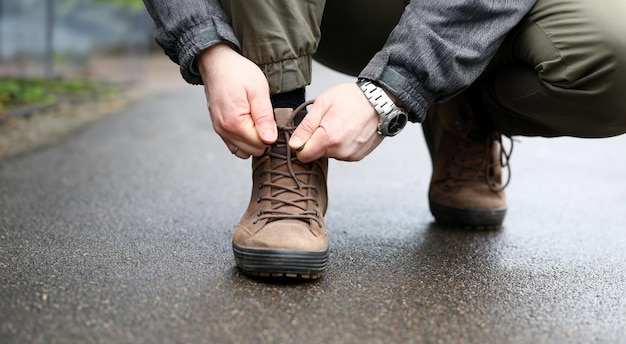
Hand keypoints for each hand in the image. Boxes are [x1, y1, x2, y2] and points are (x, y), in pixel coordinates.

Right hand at [197, 43, 276, 158]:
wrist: (217, 62)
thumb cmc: (239, 73)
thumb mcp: (258, 91)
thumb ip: (264, 117)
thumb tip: (270, 140)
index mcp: (234, 122)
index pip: (261, 145)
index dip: (272, 135)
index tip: (273, 119)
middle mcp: (224, 130)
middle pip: (253, 151)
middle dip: (263, 138)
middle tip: (266, 118)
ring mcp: (219, 131)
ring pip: (244, 151)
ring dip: (253, 141)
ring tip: (257, 121)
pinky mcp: (219, 128)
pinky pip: (234, 145)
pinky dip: (244, 140)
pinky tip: (249, 124)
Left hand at [288, 83, 383, 161]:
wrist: (380, 100)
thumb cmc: (352, 98)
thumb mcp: (323, 104)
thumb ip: (306, 127)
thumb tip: (294, 144)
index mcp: (329, 139)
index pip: (303, 156)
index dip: (301, 145)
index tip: (307, 133)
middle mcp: (341, 151)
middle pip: (316, 155)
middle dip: (317, 141)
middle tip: (327, 123)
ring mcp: (351, 155)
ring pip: (329, 155)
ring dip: (330, 143)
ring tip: (340, 124)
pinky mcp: (358, 156)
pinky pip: (341, 154)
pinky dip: (341, 144)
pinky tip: (348, 130)